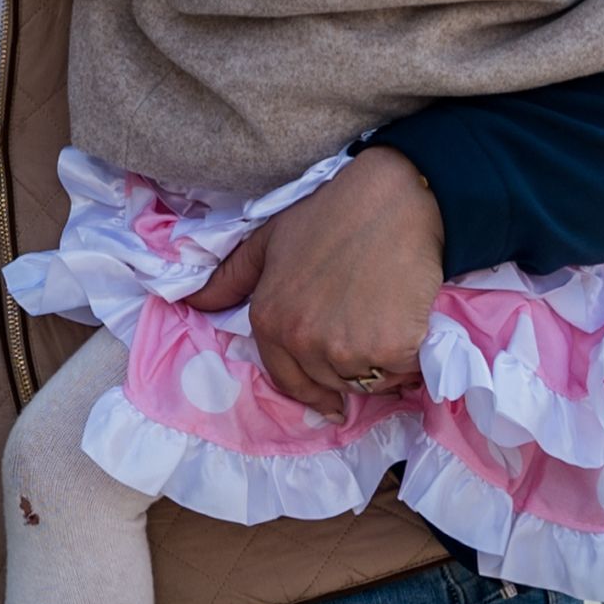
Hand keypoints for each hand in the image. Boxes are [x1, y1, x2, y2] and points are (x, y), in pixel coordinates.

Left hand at [184, 147, 442, 414]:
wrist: (392, 200)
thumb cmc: (330, 215)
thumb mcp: (268, 240)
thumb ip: (230, 278)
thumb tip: (194, 302)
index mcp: (269, 320)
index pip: (287, 380)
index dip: (312, 392)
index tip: (331, 403)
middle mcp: (302, 341)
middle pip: (330, 383)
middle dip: (347, 368)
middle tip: (366, 332)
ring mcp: (346, 348)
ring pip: (367, 382)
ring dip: (379, 367)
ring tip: (388, 326)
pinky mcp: (390, 349)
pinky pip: (402, 374)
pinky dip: (409, 360)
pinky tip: (410, 327)